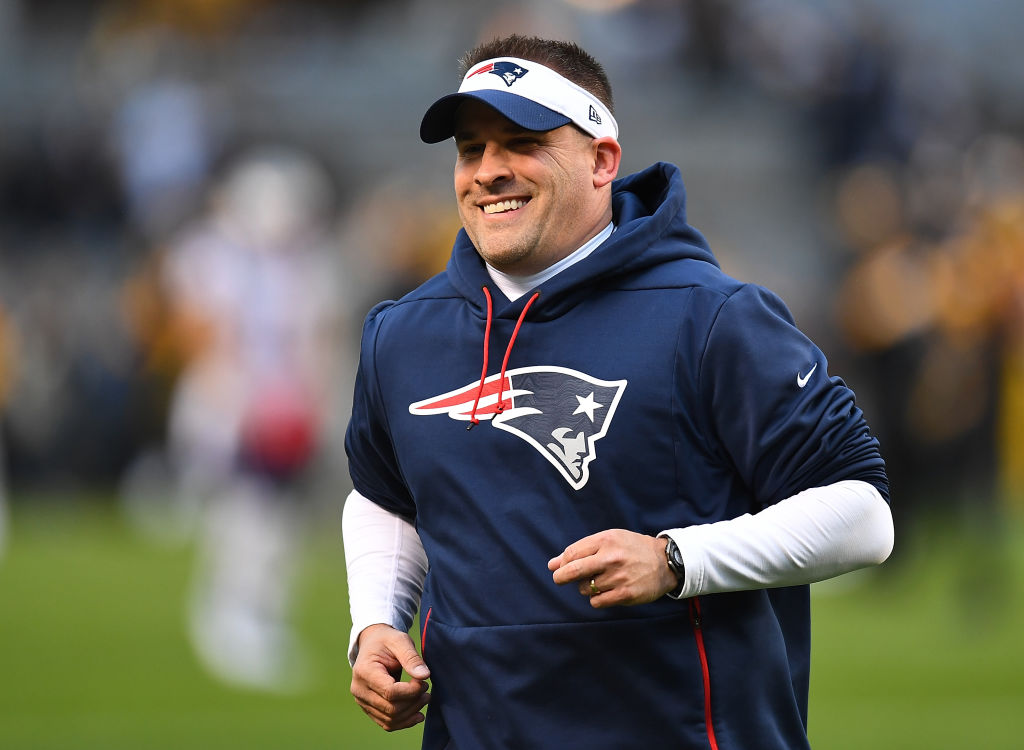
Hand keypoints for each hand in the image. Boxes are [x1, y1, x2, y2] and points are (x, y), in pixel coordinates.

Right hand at [350, 624, 430, 731]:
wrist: (373, 644)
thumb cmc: (387, 641)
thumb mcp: (400, 640)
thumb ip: (412, 658)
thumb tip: (425, 676)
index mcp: (364, 671)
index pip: (390, 692)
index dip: (411, 691)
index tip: (424, 682)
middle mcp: (359, 690)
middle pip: (390, 708)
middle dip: (413, 702)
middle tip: (427, 690)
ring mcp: (362, 701)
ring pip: (389, 719)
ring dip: (411, 713)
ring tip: (425, 698)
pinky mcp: (368, 708)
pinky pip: (386, 723)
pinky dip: (404, 722)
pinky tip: (417, 714)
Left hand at [548, 529, 677, 607]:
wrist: (665, 562)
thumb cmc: (632, 549)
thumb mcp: (609, 540)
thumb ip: (580, 550)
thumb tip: (552, 564)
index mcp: (606, 540)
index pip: (572, 553)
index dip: (562, 562)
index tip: (562, 567)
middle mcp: (611, 558)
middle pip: (572, 571)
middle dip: (561, 577)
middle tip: (559, 579)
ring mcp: (618, 577)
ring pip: (585, 588)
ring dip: (587, 587)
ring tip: (600, 581)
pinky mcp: (625, 594)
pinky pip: (596, 602)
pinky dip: (596, 599)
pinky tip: (606, 592)